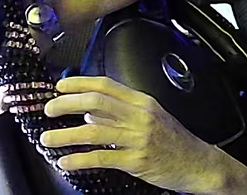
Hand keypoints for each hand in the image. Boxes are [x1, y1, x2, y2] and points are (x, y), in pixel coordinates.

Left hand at [40, 76, 227, 192]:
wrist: (198, 163)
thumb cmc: (174, 140)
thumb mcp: (151, 117)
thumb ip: (121, 112)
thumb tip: (90, 111)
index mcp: (142, 101)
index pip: (105, 85)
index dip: (79, 83)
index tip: (60, 87)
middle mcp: (140, 116)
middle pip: (96, 102)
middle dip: (67, 104)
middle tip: (49, 109)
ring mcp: (138, 138)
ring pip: (94, 131)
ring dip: (66, 135)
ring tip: (47, 139)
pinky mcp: (136, 161)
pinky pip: (102, 157)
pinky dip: (80, 159)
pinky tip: (66, 162)